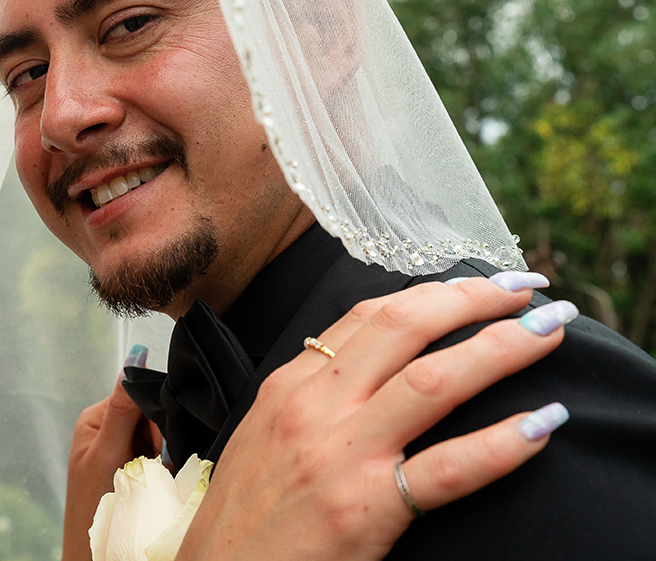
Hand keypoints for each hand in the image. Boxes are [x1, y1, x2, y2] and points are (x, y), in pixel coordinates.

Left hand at [64, 369, 163, 560]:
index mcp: (96, 419)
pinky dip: (159, 476)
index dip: (152, 422)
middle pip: (150, 421)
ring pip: (157, 443)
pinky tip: (150, 490)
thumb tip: (135, 358)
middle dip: (157, 445)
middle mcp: (106, 431)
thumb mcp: (107, 454)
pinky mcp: (129, 472)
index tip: (152, 447)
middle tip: (148, 469)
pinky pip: (156, 463)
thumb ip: (122, 411)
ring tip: (147, 484)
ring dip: (159, 463)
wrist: (93, 554)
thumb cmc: (91, 507)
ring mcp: (118, 452)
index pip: (137, 399)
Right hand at [175, 276, 572, 560]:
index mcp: (290, 385)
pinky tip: (542, 425)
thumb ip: (314, 396)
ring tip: (548, 334)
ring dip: (501, 349)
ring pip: (434, 382)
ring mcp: (342, 455)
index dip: (433, 292)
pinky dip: (502, 444)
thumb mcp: (265, 433)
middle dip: (475, 300)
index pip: (369, 315)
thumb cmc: (247, 513)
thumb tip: (373, 366)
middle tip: (527, 291)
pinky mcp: (366, 510)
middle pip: (407, 329)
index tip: (479, 284)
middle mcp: (315, 408)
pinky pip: (448, 469)